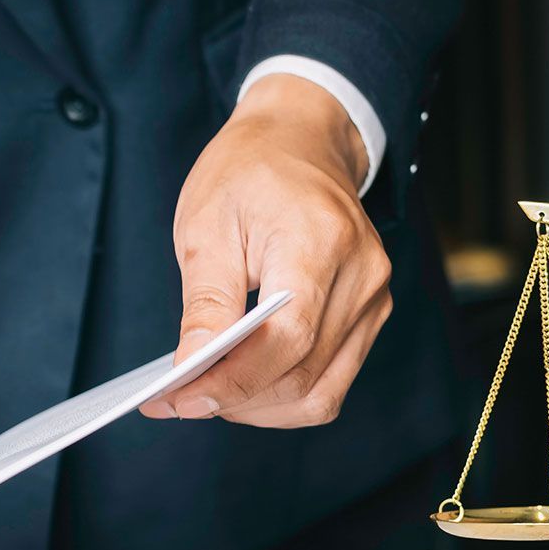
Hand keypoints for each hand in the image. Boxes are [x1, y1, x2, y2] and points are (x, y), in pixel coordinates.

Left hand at [140, 73, 392, 426]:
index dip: (231, 381)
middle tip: (174, 401)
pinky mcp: (369, 316)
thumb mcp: (206, 225)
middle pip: (301, 375)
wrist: (299, 142)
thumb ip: (205, 302)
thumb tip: (190, 369)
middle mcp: (362, 276)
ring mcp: (373, 299)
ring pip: (318, 393)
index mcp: (320, 243)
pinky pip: (328, 382)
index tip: (176, 399)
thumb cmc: (247, 175)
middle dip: (233, 400)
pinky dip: (280, 396)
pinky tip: (240, 384)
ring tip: (203, 393)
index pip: (285, 339)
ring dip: (256, 407)